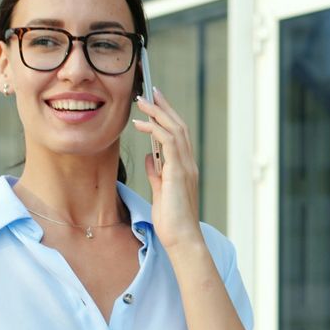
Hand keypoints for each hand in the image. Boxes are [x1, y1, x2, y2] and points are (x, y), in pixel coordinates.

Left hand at [133, 88, 202, 249]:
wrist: (182, 238)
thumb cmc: (172, 220)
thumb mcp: (160, 191)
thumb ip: (157, 173)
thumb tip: (150, 157)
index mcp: (184, 167)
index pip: (178, 134)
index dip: (167, 116)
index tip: (155, 103)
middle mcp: (188, 163)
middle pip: (179, 125)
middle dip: (164, 106)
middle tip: (151, 90)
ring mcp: (185, 166)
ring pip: (175, 129)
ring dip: (158, 112)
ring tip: (142, 101)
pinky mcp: (178, 172)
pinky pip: (169, 142)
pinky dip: (155, 129)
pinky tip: (141, 124)